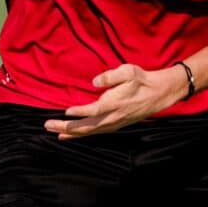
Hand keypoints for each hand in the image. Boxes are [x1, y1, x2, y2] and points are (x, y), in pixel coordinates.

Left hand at [43, 64, 186, 139]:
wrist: (159, 93)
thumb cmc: (142, 79)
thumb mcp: (128, 71)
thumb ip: (111, 76)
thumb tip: (95, 81)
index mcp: (115, 103)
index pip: (93, 110)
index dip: (79, 112)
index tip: (66, 111)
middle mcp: (113, 117)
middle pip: (87, 126)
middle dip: (66, 127)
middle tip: (48, 125)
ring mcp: (114, 123)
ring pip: (90, 132)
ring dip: (71, 133)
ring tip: (55, 133)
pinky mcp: (115, 125)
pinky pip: (95, 132)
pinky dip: (82, 135)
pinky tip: (71, 135)